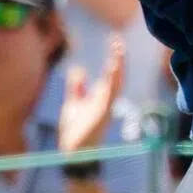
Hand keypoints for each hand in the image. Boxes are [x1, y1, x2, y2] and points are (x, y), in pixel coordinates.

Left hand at [59, 36, 124, 152]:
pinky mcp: (101, 114)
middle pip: (116, 75)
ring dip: (118, 67)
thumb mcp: (73, 103)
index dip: (114, 57)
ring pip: (115, 83)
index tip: (115, 40)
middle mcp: (106, 100)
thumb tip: (78, 68)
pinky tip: (112, 70)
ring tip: (118, 51)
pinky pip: (109, 95)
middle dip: (119, 58)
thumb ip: (76, 87)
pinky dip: (112, 82)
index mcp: (101, 96)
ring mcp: (106, 107)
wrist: (73, 152)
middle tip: (118, 41)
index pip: (110, 72)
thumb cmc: (74, 131)